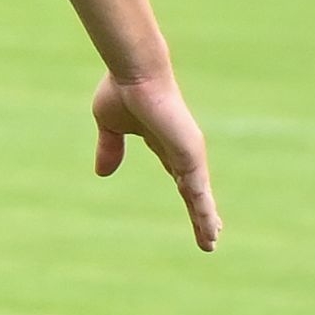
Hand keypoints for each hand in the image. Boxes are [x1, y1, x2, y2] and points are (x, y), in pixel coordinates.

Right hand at [94, 72, 221, 251]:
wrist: (135, 73)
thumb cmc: (122, 89)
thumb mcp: (109, 125)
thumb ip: (110, 148)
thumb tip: (103, 173)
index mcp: (162, 141)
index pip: (178, 174)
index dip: (185, 192)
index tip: (192, 206)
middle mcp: (179, 149)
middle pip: (192, 189)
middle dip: (200, 211)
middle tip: (211, 233)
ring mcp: (187, 152)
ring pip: (198, 195)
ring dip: (205, 219)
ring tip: (212, 241)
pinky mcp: (190, 155)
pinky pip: (198, 192)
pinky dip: (205, 212)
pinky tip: (211, 229)